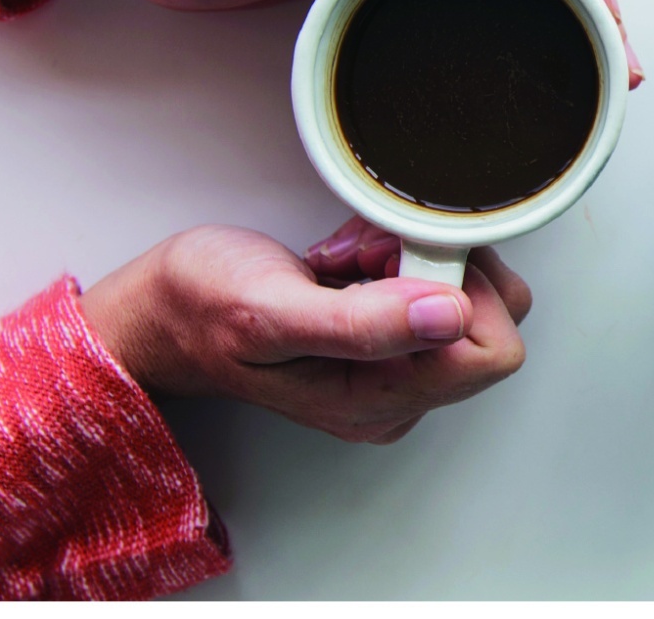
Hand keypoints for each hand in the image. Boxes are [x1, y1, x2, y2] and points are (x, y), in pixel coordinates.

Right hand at [79, 216, 531, 444]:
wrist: (160, 312)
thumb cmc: (201, 310)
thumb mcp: (271, 312)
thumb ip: (364, 323)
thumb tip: (450, 314)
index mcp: (383, 400)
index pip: (492, 347)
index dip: (457, 289)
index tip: (394, 264)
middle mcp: (401, 393)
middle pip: (491, 315)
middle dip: (435, 265)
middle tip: (366, 256)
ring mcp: (397, 366)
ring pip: (466, 290)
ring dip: (412, 253)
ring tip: (348, 258)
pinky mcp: (390, 335)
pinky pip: (435, 282)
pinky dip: (398, 254)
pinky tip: (348, 260)